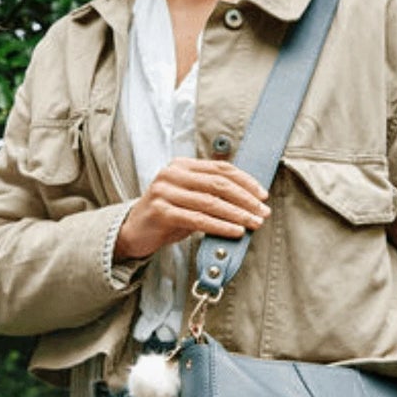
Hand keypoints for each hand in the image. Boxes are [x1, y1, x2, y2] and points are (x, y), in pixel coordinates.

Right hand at [115, 157, 267, 261]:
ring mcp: (164, 192)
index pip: (221, 168)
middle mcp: (172, 174)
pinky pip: (198, 219)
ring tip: (253, 223)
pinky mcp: (161, 212)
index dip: (245, 181)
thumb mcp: (189, 196)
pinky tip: (234, 231)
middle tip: (262, 212)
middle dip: (245, 199)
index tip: (262, 195)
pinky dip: (220, 226)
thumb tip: (250, 201)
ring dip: (237, 214)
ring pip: (210, 202)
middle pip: (218, 183)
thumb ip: (211, 192)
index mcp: (181, 165)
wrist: (134, 231)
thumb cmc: (167, 214)